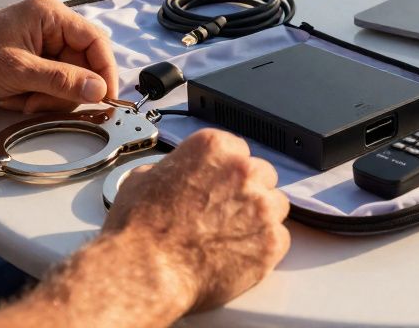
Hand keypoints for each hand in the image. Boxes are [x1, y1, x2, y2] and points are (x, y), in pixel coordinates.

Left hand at [0, 0, 117, 113]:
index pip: (95, 41)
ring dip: (48, 98)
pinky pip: (52, 88)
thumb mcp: (19, 70)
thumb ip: (63, 80)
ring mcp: (41, 48)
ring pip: (69, 81)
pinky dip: (38, 100)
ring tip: (20, 100)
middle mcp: (49, 28)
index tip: (106, 96)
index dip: (104, 70)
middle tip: (41, 102)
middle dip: (64, 90)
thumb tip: (99, 89)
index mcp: (50, 15)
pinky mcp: (32, 66)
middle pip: (84, 65)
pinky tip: (15, 99)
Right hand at [103, 129, 290, 313]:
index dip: (227, 173)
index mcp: (215, 148)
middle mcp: (245, 171)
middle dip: (246, 193)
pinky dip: (262, 247)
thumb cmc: (139, 229)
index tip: (220, 186)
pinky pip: (279, 238)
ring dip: (259, 217)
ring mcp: (262, 206)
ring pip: (276, 205)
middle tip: (224, 214)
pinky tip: (237, 255)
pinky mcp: (272, 240)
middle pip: (262, 176)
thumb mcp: (142, 178)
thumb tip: (174, 175)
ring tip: (231, 236)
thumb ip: (171, 169)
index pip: (238, 151)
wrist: (145, 269)